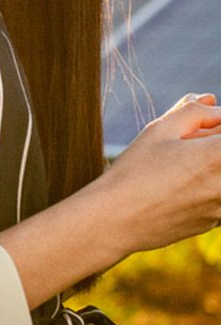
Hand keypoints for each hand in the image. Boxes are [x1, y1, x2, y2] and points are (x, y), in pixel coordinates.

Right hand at [98, 93, 220, 253]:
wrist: (113, 222)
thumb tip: (210, 101)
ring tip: (180, 169)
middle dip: (212, 143)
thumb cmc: (132, 173)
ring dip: (209, 167)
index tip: (200, 128)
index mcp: (219, 154)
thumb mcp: (158, 131)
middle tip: (188, 146)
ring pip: (220, 176)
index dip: (215, 124)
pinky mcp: (216, 221)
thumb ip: (193, 110)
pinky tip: (176, 189)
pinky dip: (206, 187)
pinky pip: (218, 196)